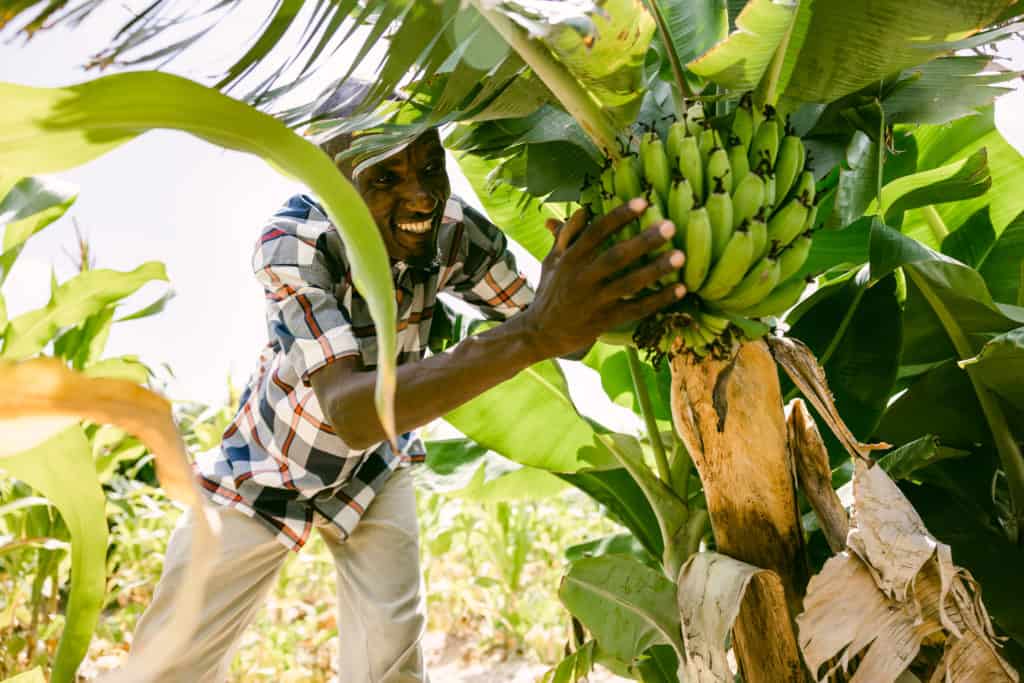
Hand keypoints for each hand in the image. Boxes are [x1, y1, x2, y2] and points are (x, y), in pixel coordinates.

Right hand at [522, 197, 686, 359]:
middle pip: (615, 257)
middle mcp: (581, 278)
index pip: (595, 232)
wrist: (539, 334)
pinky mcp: (604, 322)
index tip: (643, 202)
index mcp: (569, 259)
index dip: (618, 216)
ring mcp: (593, 302)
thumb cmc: (550, 292)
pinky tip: (680, 290)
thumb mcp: (552, 261)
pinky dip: (658, 300)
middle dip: (643, 241)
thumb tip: (583, 209)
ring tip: (681, 256)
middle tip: (670, 226)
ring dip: (655, 270)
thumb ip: (567, 236)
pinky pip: (635, 310)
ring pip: (628, 284)